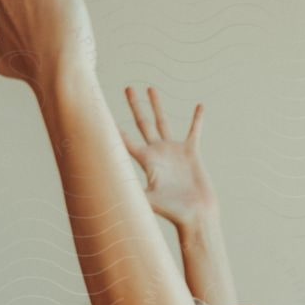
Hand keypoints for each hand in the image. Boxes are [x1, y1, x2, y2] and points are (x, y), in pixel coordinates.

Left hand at [122, 86, 216, 229]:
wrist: (196, 215)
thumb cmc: (173, 212)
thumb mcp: (149, 201)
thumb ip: (132, 192)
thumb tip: (111, 191)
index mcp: (147, 162)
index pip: (127, 142)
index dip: (116, 131)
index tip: (105, 116)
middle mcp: (158, 153)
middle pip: (143, 124)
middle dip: (136, 106)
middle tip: (128, 88)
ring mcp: (174, 151)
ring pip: (163, 122)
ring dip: (157, 105)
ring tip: (150, 88)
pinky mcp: (191, 153)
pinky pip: (194, 131)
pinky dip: (197, 120)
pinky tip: (199, 106)